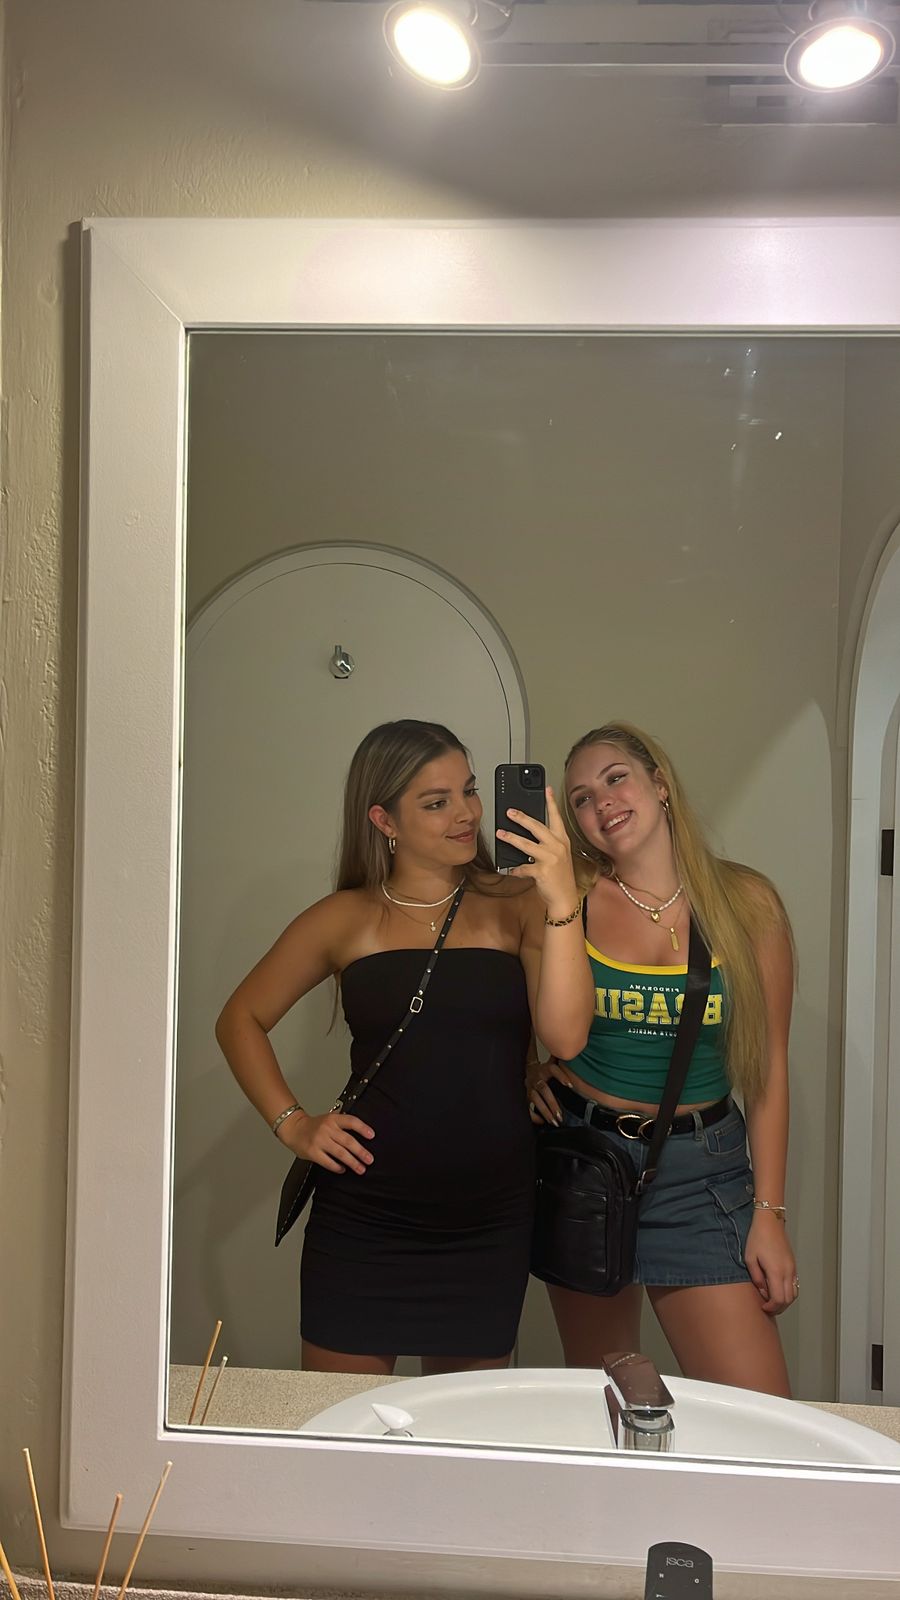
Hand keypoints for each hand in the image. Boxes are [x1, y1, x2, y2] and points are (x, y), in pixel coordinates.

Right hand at [278, 1110, 374, 1174]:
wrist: (294, 1129)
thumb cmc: (313, 1126)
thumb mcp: (328, 1118)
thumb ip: (342, 1123)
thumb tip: (362, 1132)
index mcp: (332, 1119)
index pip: (351, 1121)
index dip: (363, 1128)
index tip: (372, 1135)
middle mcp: (327, 1129)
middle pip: (348, 1141)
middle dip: (361, 1152)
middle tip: (369, 1159)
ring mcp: (319, 1141)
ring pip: (340, 1153)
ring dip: (352, 1162)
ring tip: (360, 1168)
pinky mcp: (313, 1152)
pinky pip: (328, 1162)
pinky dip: (337, 1167)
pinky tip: (343, 1169)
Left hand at [496, 786, 579, 916]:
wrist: (565, 897)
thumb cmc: (560, 876)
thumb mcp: (559, 855)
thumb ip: (548, 843)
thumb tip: (528, 834)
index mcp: (562, 840)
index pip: (556, 818)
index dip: (551, 803)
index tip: (546, 789)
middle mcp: (557, 847)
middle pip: (537, 827)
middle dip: (522, 818)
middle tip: (509, 812)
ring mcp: (550, 858)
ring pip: (526, 845)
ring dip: (511, 838)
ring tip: (500, 833)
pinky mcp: (542, 871)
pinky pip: (523, 867)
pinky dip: (515, 869)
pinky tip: (510, 869)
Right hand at [527, 1057, 574, 1125]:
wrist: (527, 1069)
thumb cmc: (544, 1068)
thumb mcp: (551, 1062)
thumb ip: (561, 1059)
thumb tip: (574, 1051)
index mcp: (544, 1069)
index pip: (553, 1070)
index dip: (561, 1076)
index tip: (569, 1085)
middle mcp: (537, 1078)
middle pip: (544, 1090)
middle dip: (552, 1103)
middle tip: (560, 1114)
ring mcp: (530, 1088)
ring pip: (536, 1100)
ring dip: (545, 1111)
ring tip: (554, 1121)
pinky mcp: (526, 1096)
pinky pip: (528, 1107)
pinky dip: (534, 1115)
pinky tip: (541, 1121)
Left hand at [744, 1212, 797, 1314]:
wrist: (770, 1222)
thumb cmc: (757, 1238)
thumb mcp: (750, 1259)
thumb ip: (756, 1278)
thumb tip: (763, 1291)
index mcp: (776, 1271)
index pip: (779, 1299)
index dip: (771, 1307)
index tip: (763, 1307)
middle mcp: (787, 1272)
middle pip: (789, 1300)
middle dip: (778, 1308)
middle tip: (767, 1308)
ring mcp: (792, 1269)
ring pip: (794, 1294)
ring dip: (785, 1301)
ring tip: (772, 1300)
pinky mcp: (793, 1265)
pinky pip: (794, 1285)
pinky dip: (788, 1292)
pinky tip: (777, 1289)